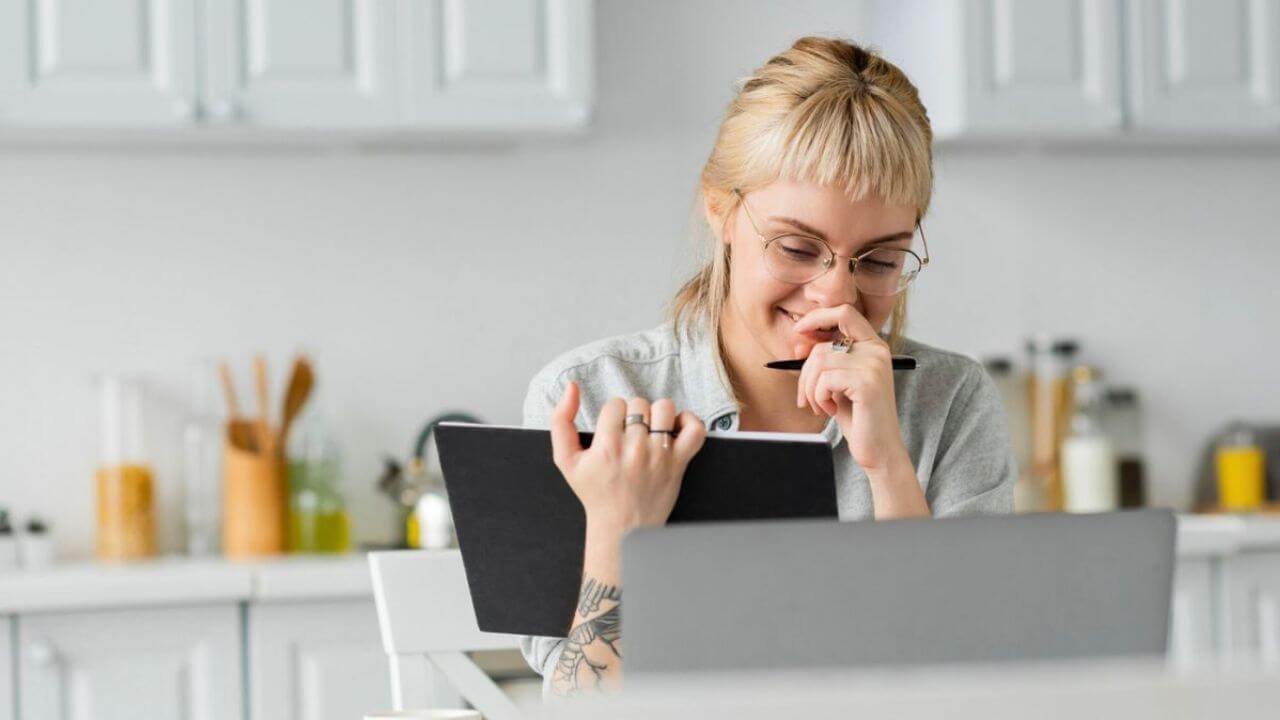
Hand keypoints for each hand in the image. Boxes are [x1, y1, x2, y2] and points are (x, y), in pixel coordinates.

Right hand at [550, 382, 706, 536]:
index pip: (615, 404)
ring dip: (658, 415)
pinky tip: (674, 429)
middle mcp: (635, 449)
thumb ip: (561, 421)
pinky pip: (695, 429)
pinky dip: (689, 421)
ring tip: (650, 430)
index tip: (612, 430)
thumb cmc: (595, 492)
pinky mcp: (680, 463)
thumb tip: (571, 386)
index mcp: (607, 446)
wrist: (622, 527)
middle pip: (639, 404)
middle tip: (629, 434)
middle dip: (633, 415)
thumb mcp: (565, 459)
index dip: (613, 414)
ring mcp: (660, 455)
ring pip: (665, 408)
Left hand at [791, 305, 909, 474]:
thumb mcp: (837, 382)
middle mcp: (877, 350)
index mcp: (873, 345)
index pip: (844, 311)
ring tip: (820, 406)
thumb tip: (799, 341)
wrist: (879, 448)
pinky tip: (832, 410)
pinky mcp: (867, 382)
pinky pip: (824, 379)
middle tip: (806, 397)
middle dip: (804, 373)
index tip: (799, 332)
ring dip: (810, 389)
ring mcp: (874, 365)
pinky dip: (819, 398)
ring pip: (819, 361)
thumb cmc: (858, 416)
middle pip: (823, 345)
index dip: (817, 317)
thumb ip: (824, 359)